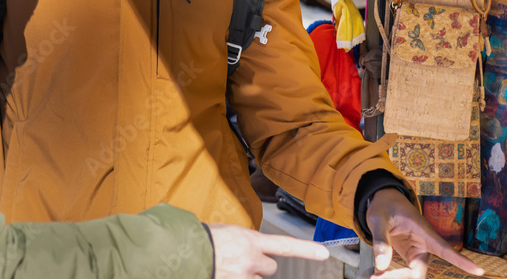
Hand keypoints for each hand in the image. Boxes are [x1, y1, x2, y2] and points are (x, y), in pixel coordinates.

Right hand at [208, 223, 329, 278]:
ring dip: (247, 274)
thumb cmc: (201, 240)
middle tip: (241, 260)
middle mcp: (251, 260)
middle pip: (270, 267)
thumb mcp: (227, 231)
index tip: (324, 253)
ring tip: (228, 266)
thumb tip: (251, 249)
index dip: (306, 250)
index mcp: (249, 240)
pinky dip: (238, 278)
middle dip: (259, 265)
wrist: (182, 252)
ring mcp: (244, 277)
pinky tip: (226, 272)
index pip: (285, 245)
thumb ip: (245, 241)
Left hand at [365, 188, 484, 277]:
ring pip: (413, 274)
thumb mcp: (378, 219)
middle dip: (402, 277)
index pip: (445, 248)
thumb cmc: (385, 206)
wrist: (383, 201)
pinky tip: (378, 275)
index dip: (461, 261)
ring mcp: (417, 252)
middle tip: (377, 277)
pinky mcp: (409, 256)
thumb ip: (380, 240)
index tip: (479, 271)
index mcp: (423, 231)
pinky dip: (392, 275)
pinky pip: (405, 272)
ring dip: (396, 277)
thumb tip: (381, 265)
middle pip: (420, 271)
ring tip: (375, 276)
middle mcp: (424, 245)